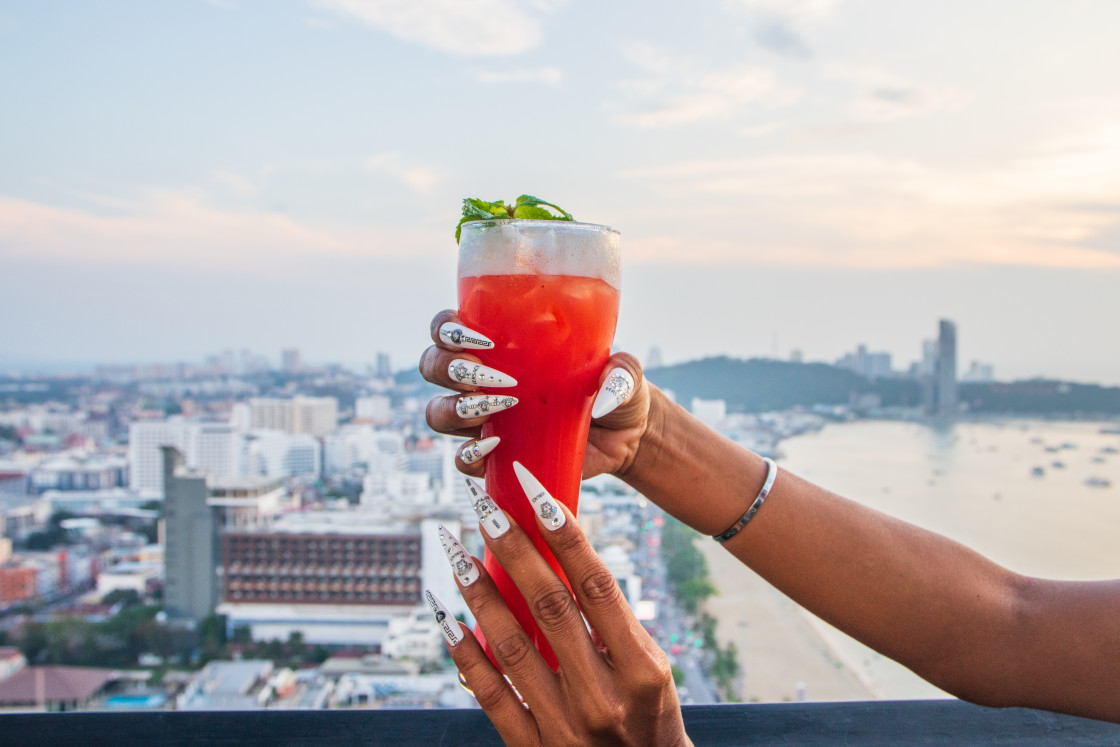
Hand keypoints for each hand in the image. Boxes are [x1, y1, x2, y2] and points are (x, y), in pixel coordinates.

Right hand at [420, 310, 652, 478]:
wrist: (626, 437)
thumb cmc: (617, 391)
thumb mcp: (626, 373)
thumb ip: (621, 373)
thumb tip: (602, 396)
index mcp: (502, 345)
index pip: (448, 327)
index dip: (447, 329)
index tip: (484, 340)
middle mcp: (482, 378)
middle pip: (432, 365)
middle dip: (449, 368)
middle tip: (492, 376)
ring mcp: (484, 419)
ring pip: (437, 412)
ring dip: (456, 409)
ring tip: (498, 408)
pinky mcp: (495, 456)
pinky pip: (461, 459)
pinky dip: (469, 455)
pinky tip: (496, 448)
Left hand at [433, 478, 689, 745]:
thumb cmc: (646, 717)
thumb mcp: (649, 671)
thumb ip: (612, 623)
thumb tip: (561, 554)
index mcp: (640, 670)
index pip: (597, 585)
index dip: (566, 533)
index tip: (538, 491)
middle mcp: (601, 697)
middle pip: (549, 605)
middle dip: (513, 549)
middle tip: (485, 506)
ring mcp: (563, 726)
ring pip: (509, 645)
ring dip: (478, 591)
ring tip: (453, 549)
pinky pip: (489, 694)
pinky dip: (464, 653)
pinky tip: (445, 615)